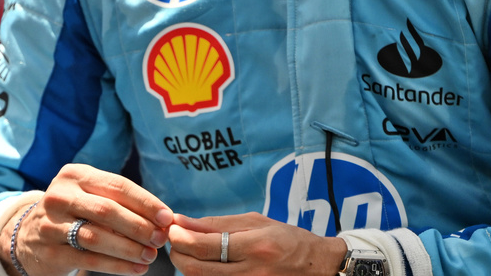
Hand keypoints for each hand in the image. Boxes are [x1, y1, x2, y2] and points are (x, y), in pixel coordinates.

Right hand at [0, 164, 172, 275]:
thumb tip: (162, 219)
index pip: (117, 185)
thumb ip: (119, 202)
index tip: (167, 217)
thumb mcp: (89, 196)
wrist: (28, 235)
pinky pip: (89, 260)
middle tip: (161, 239)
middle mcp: (60, 195)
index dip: (145, 202)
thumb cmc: (73, 213)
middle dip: (140, 226)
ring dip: (130, 248)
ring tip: (151, 256)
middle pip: (108, 210)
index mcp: (74, 175)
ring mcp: (51, 224)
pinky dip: (117, 266)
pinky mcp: (50, 252)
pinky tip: (136, 268)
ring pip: (97, 236)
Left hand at [167, 212, 347, 274]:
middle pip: (196, 269)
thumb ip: (216, 224)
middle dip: (177, 253)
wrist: (318, 268)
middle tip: (175, 240)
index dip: (179, 237)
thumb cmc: (288, 239)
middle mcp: (251, 272)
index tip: (171, 227)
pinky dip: (203, 275)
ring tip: (190, 250)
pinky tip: (205, 264)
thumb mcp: (255, 222)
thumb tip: (181, 221)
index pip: (204, 246)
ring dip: (187, 265)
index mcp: (254, 247)